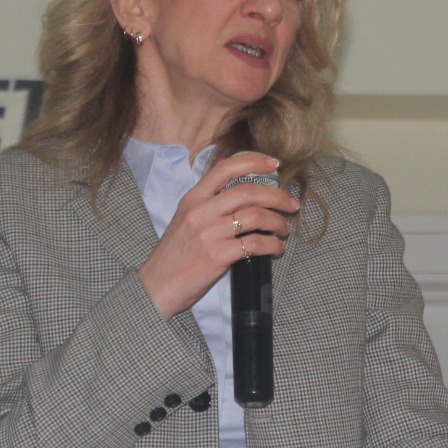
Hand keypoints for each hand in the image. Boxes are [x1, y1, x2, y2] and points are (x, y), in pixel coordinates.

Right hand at [138, 153, 299, 318]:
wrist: (157, 286)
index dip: (253, 162)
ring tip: (283, 230)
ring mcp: (209, 233)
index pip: (225, 168)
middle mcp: (200, 211)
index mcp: (192, 199)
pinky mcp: (217, 255)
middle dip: (276, 196)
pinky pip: (255, 244)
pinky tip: (275, 249)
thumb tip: (247, 199)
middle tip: (291, 205)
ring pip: (256, 216)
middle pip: (248, 191)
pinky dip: (272, 245)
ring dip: (277, 222)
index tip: (274, 164)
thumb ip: (210, 207)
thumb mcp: (186, 221)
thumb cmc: (175, 256)